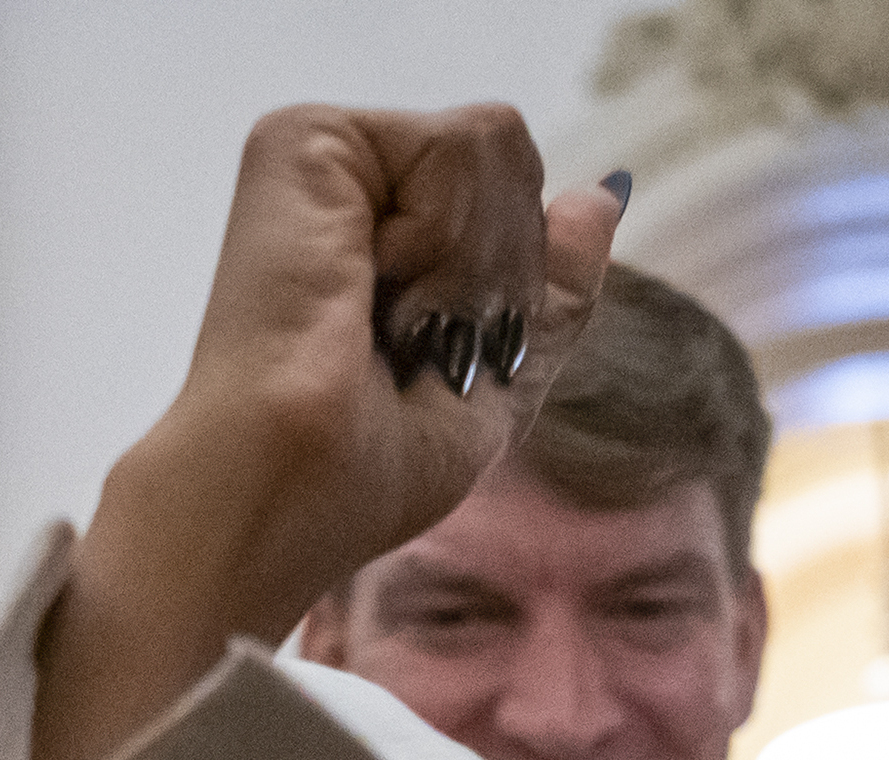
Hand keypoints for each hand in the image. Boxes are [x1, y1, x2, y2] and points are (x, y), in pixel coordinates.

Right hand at [30, 106, 621, 759]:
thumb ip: (551, 290)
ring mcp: (323, 157)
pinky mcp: (307, 139)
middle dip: (497, 275)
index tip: (433, 362)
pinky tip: (370, 288)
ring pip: (497, 145)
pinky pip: (462, 145)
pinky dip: (447, 239)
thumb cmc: (362, 473)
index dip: (508, 294)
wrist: (287, 490)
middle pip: (513, 167)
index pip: (512, 207)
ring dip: (471, 266)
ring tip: (386, 323)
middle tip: (409, 346)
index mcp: (378, 241)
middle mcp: (346, 189)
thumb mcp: (497, 385)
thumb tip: (602, 196)